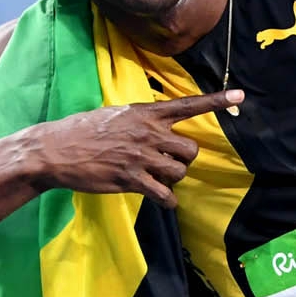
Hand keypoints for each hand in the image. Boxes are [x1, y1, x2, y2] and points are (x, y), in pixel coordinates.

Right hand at [27, 89, 242, 203]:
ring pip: (179, 172)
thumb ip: (141, 121)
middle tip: (165, 163)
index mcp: (145, 113)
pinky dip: (167, 201)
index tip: (241, 95)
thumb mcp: (115, 115)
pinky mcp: (132, 179)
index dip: (217, 101)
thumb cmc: (82, 131)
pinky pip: (165, 195)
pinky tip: (160, 199)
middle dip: (183, 160)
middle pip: (190, 149)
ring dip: (172, 180)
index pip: (188, 105)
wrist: (55, 150)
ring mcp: (141, 155)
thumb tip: (158, 129)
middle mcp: (148, 132)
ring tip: (154, 179)